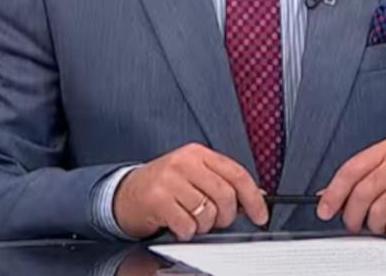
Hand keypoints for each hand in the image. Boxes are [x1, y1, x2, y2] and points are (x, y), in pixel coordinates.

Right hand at [112, 143, 268, 239]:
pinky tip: (177, 225)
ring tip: (189, 219)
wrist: (124, 194)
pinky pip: (187, 225)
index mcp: (197, 154)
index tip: (261, 215)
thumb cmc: (163, 186)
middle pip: (225, 195)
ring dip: (202, 226)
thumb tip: (256, 197)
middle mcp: (184, 162)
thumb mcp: (192, 175)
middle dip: (225, 216)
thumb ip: (221, 181)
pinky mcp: (157, 199)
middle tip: (214, 220)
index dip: (253, 198)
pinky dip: (186, 232)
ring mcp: (169, 179)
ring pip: (207, 213)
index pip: (236, 173)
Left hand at [315, 138, 385, 235]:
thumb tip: (325, 196)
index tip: (324, 210)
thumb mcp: (384, 171)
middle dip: (352, 215)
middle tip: (352, 224)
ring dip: (374, 225)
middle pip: (364, 191)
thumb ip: (357, 181)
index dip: (334, 193)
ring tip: (377, 225)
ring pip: (380, 209)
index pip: (352, 170)